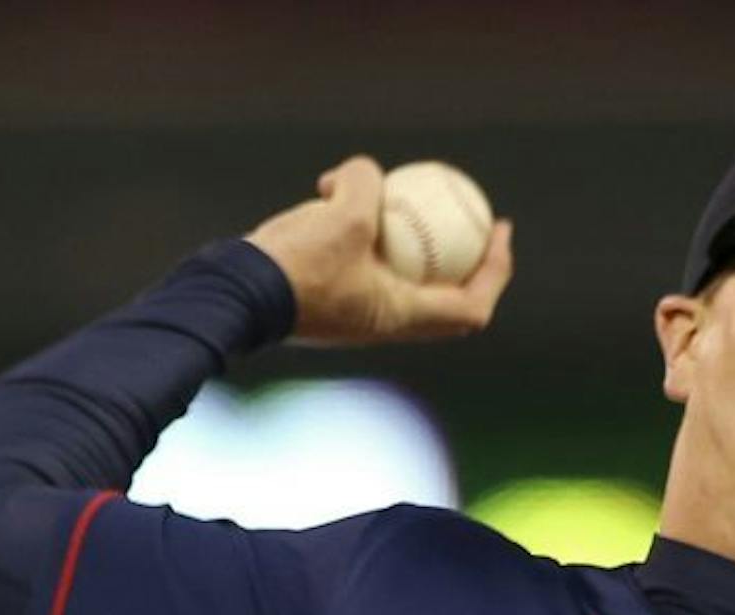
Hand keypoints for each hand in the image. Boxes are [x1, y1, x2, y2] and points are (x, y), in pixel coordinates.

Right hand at [243, 156, 513, 347]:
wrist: (234, 295)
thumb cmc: (294, 266)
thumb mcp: (343, 214)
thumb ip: (367, 185)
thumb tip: (370, 171)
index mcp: (400, 317)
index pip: (471, 306)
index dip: (496, 271)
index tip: (500, 231)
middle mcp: (383, 322)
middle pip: (445, 294)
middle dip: (466, 258)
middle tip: (474, 214)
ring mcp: (354, 313)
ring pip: (398, 272)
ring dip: (404, 233)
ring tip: (394, 189)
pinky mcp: (326, 298)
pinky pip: (360, 261)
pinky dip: (361, 229)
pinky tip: (333, 191)